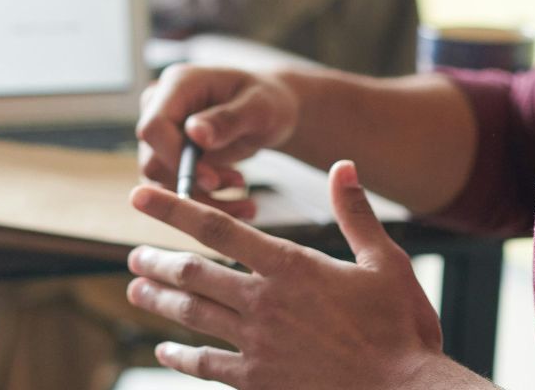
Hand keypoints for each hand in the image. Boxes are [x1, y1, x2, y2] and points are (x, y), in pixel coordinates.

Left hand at [125, 161, 465, 388]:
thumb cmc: (402, 330)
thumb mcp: (386, 262)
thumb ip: (356, 214)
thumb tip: (343, 165)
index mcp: (290, 267)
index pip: (217, 228)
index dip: (173, 209)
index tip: (139, 195)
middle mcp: (264, 302)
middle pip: (193, 273)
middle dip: (157, 260)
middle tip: (133, 255)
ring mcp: (257, 344)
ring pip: (192, 314)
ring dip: (160, 299)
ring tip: (136, 289)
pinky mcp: (257, 381)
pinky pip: (206, 365)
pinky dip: (181, 355)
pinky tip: (165, 349)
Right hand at [137, 63, 297, 219]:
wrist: (269, 110)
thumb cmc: (267, 100)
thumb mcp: (260, 107)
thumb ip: (227, 119)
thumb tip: (195, 134)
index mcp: (178, 84)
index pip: (154, 127)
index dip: (175, 158)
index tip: (212, 179)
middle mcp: (160, 106)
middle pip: (153, 159)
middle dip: (194, 182)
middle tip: (238, 182)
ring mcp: (161, 133)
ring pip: (161, 182)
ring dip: (201, 196)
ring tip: (243, 190)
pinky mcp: (167, 156)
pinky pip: (173, 190)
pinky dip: (204, 202)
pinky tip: (237, 201)